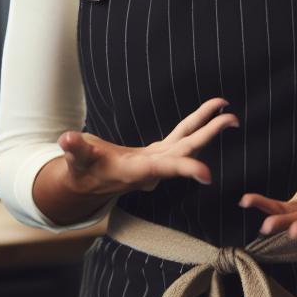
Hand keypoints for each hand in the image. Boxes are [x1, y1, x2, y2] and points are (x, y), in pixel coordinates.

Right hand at [57, 97, 238, 198]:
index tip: (208, 174)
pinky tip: (209, 114)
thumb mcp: (76, 162)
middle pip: (186, 151)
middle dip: (209, 136)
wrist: (88, 184)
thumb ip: (74, 151)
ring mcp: (158, 161)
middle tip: (231, 120)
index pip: (165, 169)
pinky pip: (182, 136)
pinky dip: (196, 124)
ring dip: (208, 127)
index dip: (186, 170)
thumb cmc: (82, 172)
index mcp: (137, 171)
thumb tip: (65, 139)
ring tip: (228, 112)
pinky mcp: (158, 153)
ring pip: (188, 141)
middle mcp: (153, 168)